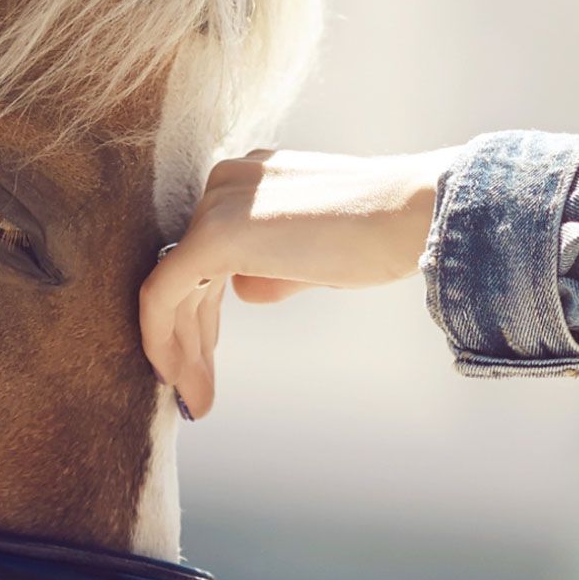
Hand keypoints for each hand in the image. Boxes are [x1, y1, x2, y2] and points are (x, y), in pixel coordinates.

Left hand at [141, 148, 458, 417]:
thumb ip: (277, 267)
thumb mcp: (317, 255)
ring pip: (175, 286)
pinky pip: (164, 292)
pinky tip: (178, 378)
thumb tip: (247, 288)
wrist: (415, 215)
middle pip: (191, 273)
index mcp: (252, 180)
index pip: (211, 256)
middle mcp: (228, 181)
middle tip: (197, 393)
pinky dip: (162, 338)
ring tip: (197, 400)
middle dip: (190, 338)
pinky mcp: (214, 232)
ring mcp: (218, 201)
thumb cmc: (385, 237)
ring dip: (181, 350)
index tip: (204, 362)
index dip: (202, 315)